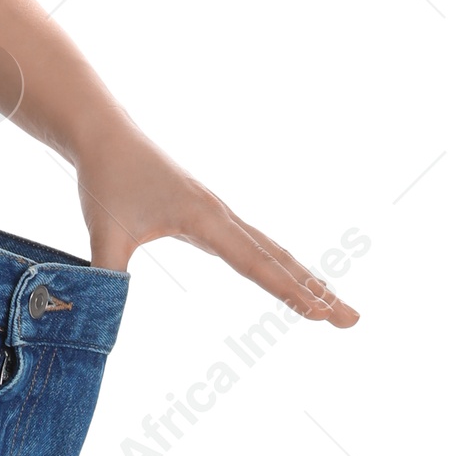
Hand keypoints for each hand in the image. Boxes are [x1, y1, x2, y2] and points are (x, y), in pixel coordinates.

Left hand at [73, 121, 358, 326]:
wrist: (105, 135)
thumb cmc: (107, 179)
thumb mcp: (104, 232)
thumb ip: (107, 278)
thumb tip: (105, 317)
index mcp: (203, 219)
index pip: (254, 263)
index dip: (288, 291)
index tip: (321, 313)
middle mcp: (219, 215)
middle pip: (278, 257)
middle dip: (316, 290)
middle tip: (351, 321)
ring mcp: (217, 214)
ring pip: (270, 250)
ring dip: (302, 277)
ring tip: (332, 305)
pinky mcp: (207, 214)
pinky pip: (252, 244)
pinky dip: (276, 263)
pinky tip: (285, 276)